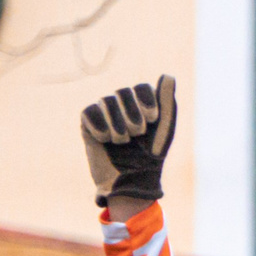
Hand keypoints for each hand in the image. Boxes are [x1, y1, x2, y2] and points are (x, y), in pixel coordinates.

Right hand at [82, 75, 177, 214]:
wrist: (132, 180)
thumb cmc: (152, 154)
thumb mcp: (164, 128)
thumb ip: (167, 102)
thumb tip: (168, 75)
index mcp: (142, 102)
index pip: (140, 87)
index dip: (145, 102)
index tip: (152, 119)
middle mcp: (122, 103)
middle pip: (122, 92)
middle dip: (133, 116)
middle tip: (137, 134)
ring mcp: (104, 111)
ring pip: (106, 102)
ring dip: (118, 126)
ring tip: (122, 142)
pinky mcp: (87, 123)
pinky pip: (89, 112)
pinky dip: (100, 127)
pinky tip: (105, 140)